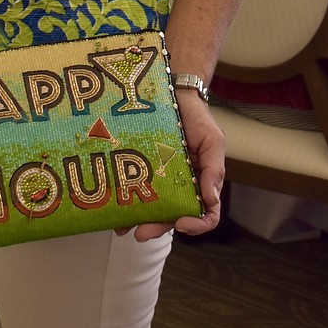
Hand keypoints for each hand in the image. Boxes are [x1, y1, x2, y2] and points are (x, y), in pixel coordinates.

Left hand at [119, 92, 224, 241]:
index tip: (181, 224)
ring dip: (138, 220)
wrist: (175, 93)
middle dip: (157, 227)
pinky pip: (134, 188)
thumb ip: (214, 170)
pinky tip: (113, 209)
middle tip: (141, 233)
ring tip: (122, 227)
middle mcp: (181, 187)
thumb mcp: (213, 141)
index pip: (206, 214)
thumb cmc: (198, 118)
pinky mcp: (142, 168)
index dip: (196, 225)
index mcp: (201, 184)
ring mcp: (161, 179)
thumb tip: (211, 200)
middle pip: (172, 216)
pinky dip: (125, 201)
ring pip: (151, 207)